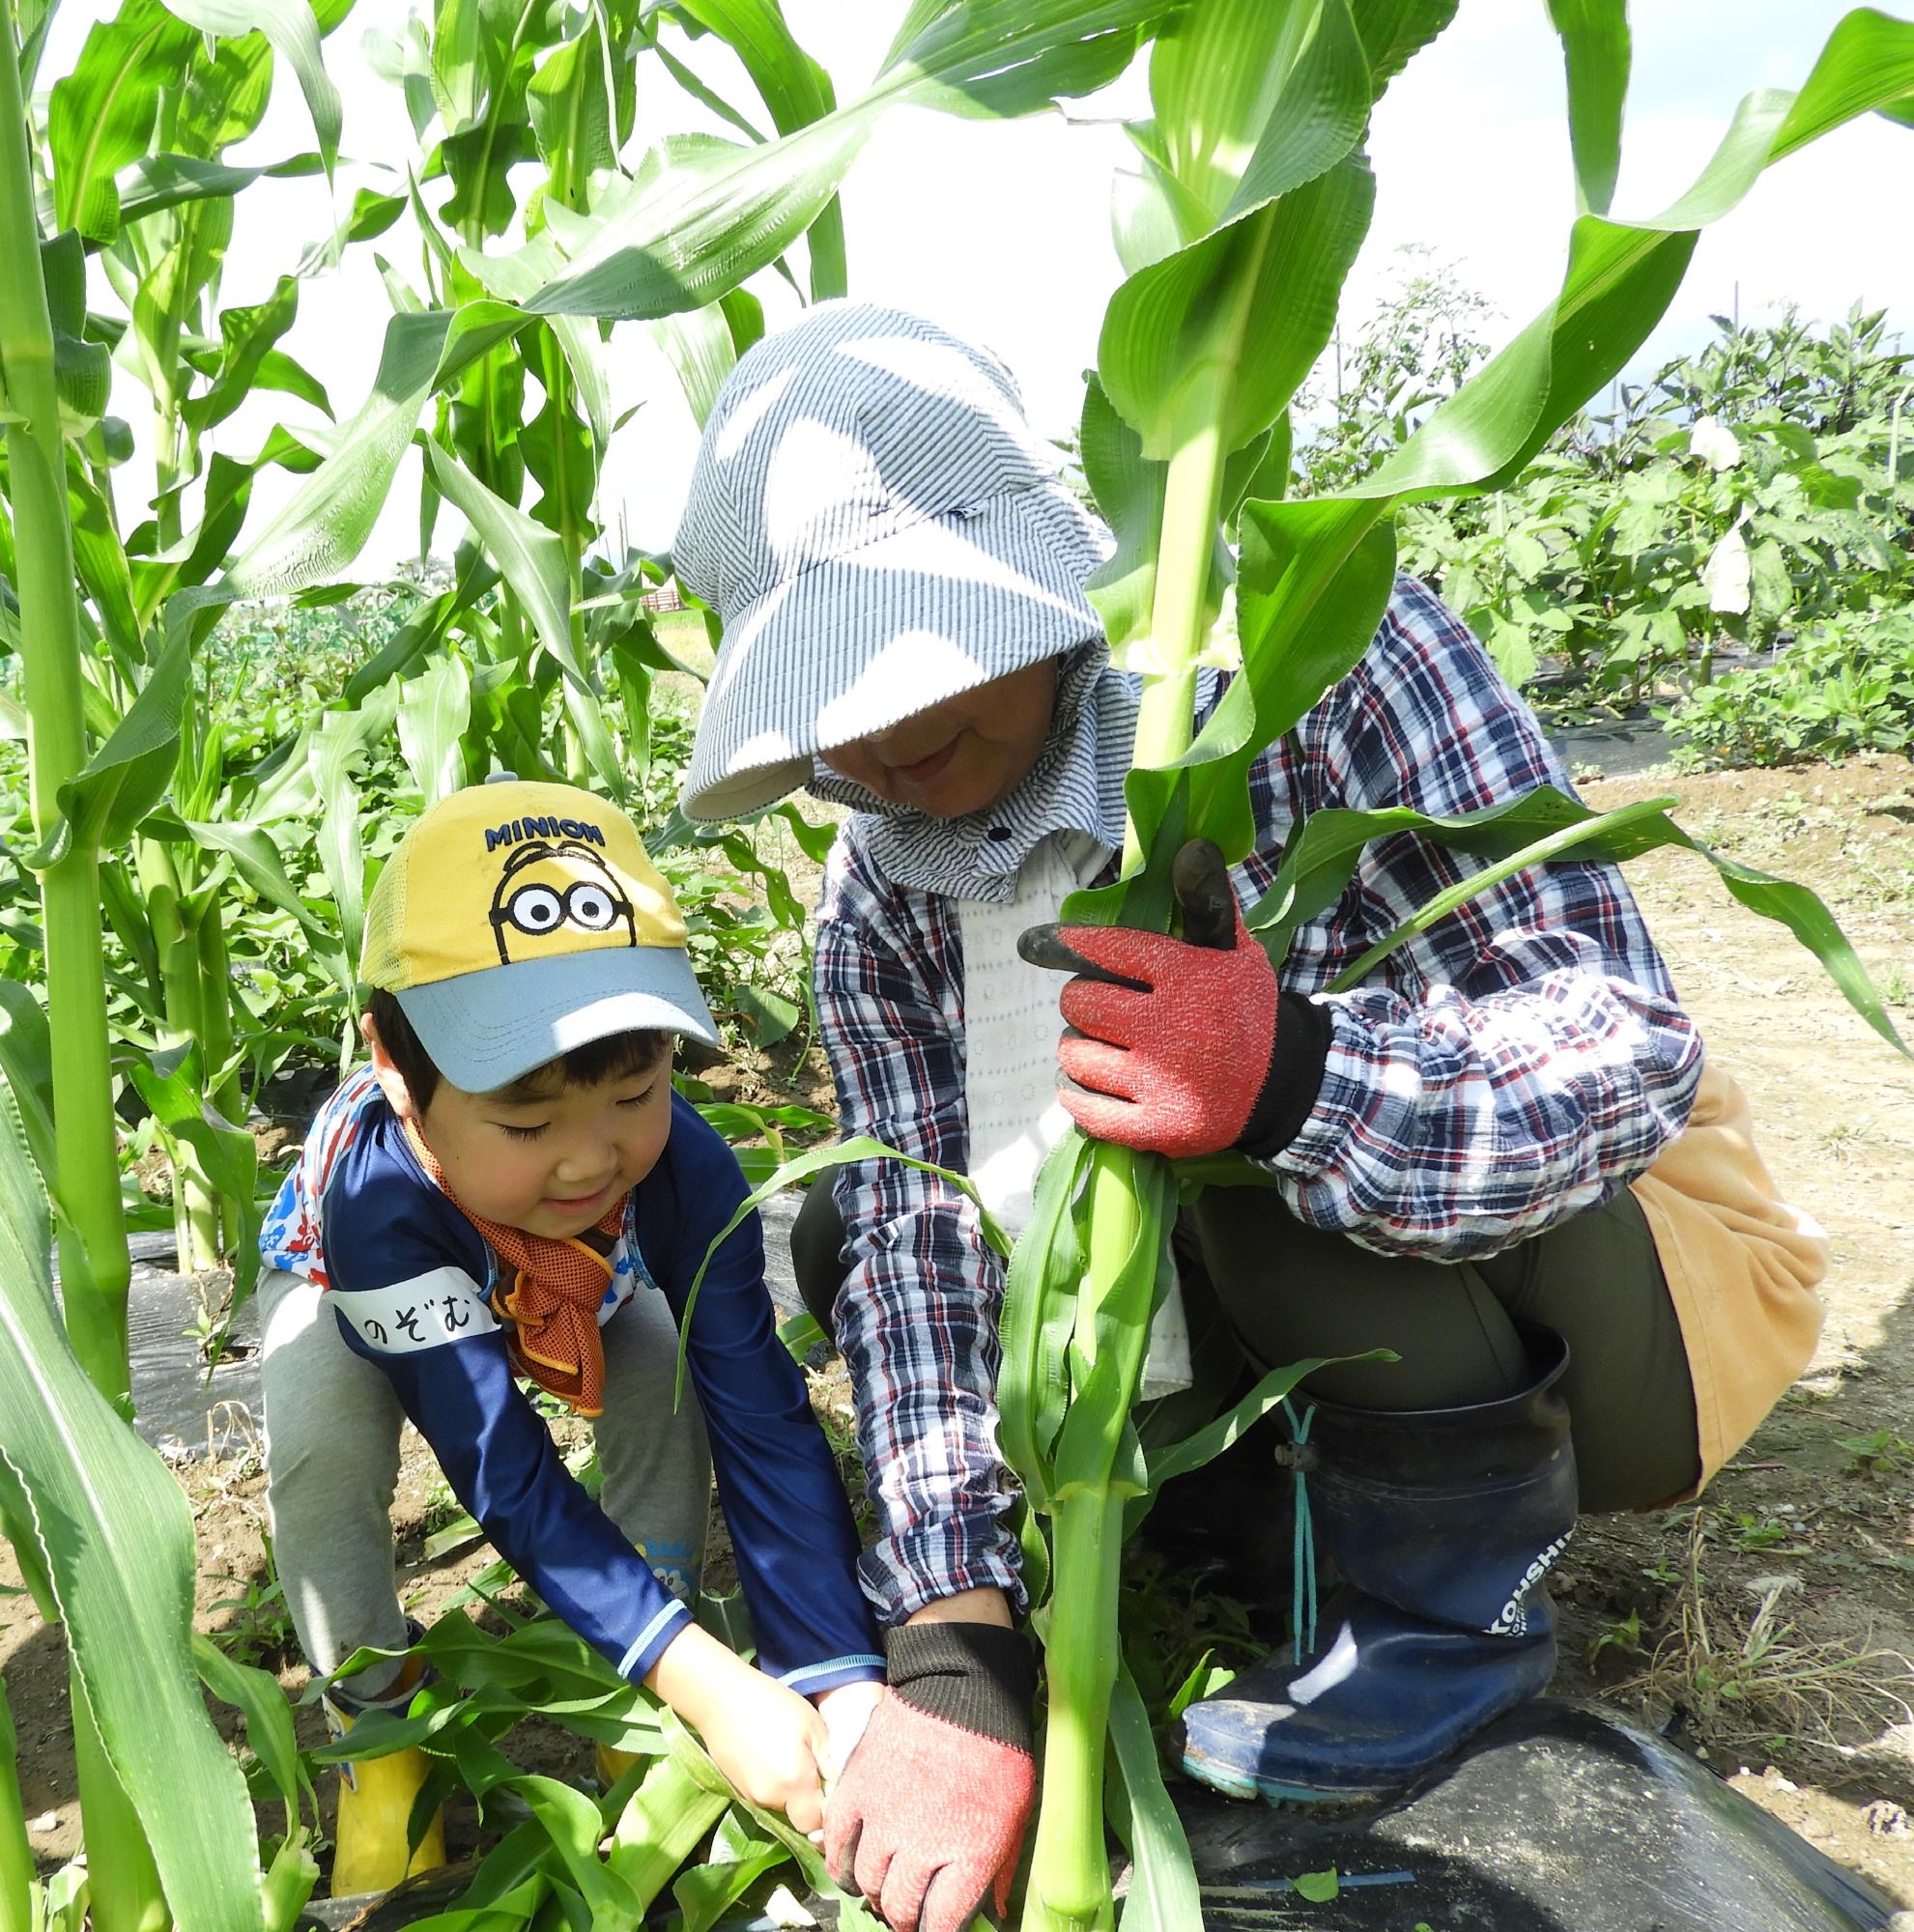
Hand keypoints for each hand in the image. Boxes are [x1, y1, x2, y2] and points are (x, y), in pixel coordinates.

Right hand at [650, 1625, 828, 1835]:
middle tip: (815, 1766)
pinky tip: (772, 1754)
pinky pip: (766, 1796)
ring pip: (783, 1806)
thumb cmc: (771, 1704)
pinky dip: (775, 1783)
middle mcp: (771, 1800)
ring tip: (791, 1753)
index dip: (830, 1812)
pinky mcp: (738, 1789)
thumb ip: (830, 1763)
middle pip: (800, 1816)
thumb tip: (839, 1789)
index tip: (835, 1791)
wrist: (719, 1697)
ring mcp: (751, 1797)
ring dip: (792, 1790)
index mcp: (794, 1784)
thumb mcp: (812, 1725)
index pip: (818, 1823)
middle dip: (811, 1800)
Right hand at [824, 1624, 1035, 1931]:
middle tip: (906, 1911)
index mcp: (969, 1856)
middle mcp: (922, 1847)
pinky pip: (837, 1844)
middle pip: (900, 1907)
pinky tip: (849, 1867)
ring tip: (883, 1887)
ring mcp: (884, 1819)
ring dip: (875, 1891)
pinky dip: (840, 1863)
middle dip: (904, 1917)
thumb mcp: (1015, 1812)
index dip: (937, 1931)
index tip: (935, 1926)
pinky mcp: (857, 1790)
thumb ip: (1002, 1867)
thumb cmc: (998, 1751)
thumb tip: (996, 1914)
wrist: (962, 1686)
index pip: (942, 1923)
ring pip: (867, 1880)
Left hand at [1019, 838, 1280, 1159]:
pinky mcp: (1156, 1127)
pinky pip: (1085, 1107)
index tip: (1037, 943)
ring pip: (1075, 1053)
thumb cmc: (1243, 1008)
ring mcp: (1162, 1083)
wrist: (1284, 1085)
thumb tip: (1190, 847)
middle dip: (1081, 999)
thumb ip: (1205, 901)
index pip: (1107, 949)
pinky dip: (1076, 1092)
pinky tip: (1089, 1082)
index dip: (1066, 944)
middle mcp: (1172, 1028)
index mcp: (1189, 977)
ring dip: (1078, 1046)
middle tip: (1100, 1006)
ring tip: (1100, 1043)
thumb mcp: (1235, 950)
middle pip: (1081, 1002)